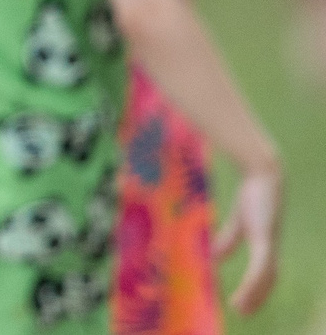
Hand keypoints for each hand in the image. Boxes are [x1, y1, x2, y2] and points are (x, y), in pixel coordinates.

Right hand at [213, 160, 281, 315]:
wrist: (262, 173)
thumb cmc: (252, 193)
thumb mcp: (237, 221)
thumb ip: (228, 239)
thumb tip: (213, 256)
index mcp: (266, 243)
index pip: (266, 273)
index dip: (257, 289)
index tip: (243, 302)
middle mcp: (271, 247)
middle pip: (269, 280)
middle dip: (257, 297)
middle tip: (242, 312)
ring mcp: (270, 243)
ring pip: (266, 277)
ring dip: (254, 295)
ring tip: (239, 307)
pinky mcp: (265, 238)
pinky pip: (260, 266)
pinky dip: (253, 281)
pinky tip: (243, 289)